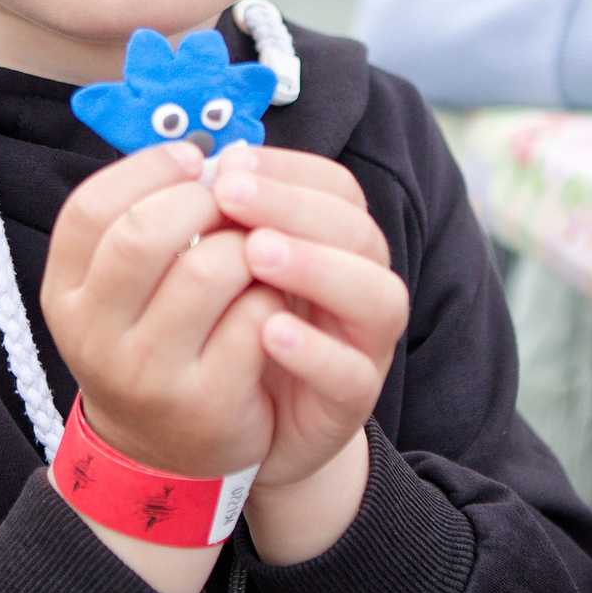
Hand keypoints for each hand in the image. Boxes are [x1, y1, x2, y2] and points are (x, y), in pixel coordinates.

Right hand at [40, 141, 270, 480]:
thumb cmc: (150, 347)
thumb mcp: (116, 292)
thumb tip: (200, 153)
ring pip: (209, 271)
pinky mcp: (208, 404)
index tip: (191, 159)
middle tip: (233, 200)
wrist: (166, 455)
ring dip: (247, 246)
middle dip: (202, 201)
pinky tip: (271, 304)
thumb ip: (139, 225)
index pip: (90, 210)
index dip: (146, 170)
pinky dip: (272, 298)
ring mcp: (149, 376)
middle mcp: (95, 337)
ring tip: (256, 251)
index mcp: (66, 296)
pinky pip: (254, 321)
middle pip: (142, 235)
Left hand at [208, 144, 408, 561]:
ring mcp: (364, 346)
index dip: (288, 170)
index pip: (337, 188)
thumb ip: (225, 221)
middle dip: (293, 205)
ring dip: (315, 266)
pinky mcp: (349, 405)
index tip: (225, 163)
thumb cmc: (226, 333)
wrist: (235, 430)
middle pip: (358, 231)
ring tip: (255, 251)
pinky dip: (315, 350)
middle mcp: (360, 287)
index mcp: (334, 244)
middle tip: (229, 194)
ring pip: (378, 296)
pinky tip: (269, 331)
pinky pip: (352, 376)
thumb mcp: (220, 270)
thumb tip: (214, 163)